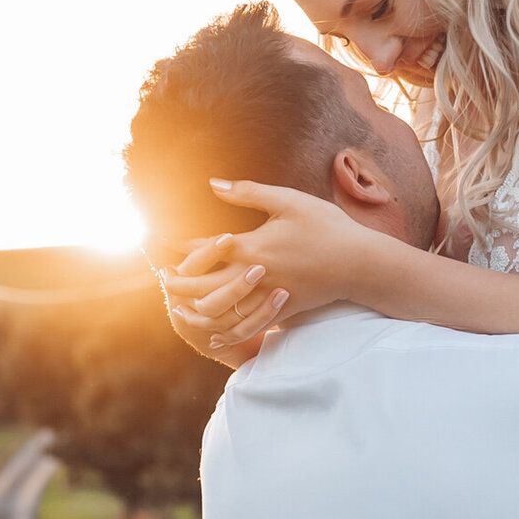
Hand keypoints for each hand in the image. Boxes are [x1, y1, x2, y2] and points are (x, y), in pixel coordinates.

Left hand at [158, 180, 369, 351]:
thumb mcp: (288, 200)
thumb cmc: (326, 226)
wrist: (359, 263)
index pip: (203, 248)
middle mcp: (253, 275)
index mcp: (251, 245)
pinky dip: (225, 333)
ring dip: (194, 310)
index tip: (158, 242)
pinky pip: (246, 327)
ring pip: (220, 312)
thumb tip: (213, 183)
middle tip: (161, 277)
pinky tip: (213, 334)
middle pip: (201, 287)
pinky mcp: (281, 310)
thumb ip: (248, 192)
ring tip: (179, 305)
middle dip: (176, 283)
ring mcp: (266, 296)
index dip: (177, 246)